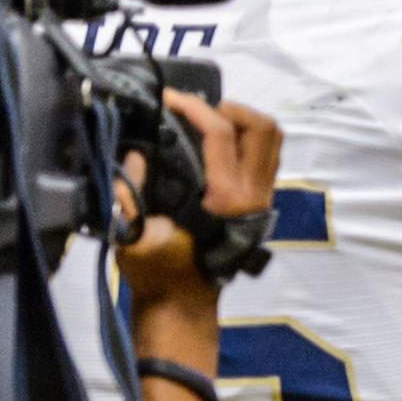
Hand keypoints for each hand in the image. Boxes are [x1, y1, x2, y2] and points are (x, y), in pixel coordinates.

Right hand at [113, 94, 280, 309]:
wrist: (184, 303)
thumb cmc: (157, 272)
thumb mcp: (132, 234)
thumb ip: (129, 193)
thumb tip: (137, 156)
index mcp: (224, 198)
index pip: (221, 133)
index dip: (193, 106)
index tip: (168, 98)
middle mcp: (252, 193)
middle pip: (262, 128)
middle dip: (228, 108)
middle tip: (195, 110)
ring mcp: (261, 197)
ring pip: (272, 140)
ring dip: (242, 120)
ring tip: (206, 120)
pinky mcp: (260, 201)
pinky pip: (267, 156)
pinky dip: (247, 138)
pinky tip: (216, 141)